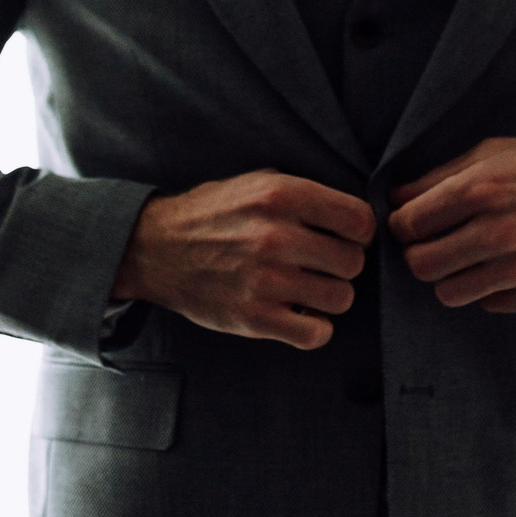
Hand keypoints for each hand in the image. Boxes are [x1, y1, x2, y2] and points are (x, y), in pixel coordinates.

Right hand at [112, 170, 375, 348]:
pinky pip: (316, 334)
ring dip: (331, 297)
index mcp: (282, 196)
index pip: (359, 220)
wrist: (155, 248)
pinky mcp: (253, 318)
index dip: (360, 232)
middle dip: (344, 265)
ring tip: (310, 289)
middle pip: (353, 262)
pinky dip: (315, 328)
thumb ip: (306, 193)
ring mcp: (265, 281)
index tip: (347, 238)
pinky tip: (300, 315)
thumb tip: (357, 215)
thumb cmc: (214, 212)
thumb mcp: (258, 182)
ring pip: (341, 298)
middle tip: (324, 265)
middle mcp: (276, 237)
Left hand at [390, 135, 515, 314]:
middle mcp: (498, 232)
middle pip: (421, 266)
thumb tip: (393, 199)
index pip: (407, 225)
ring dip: (449, 276)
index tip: (409, 224)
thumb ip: (437, 177)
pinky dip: (486, 288)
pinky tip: (500, 264)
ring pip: (448, 293)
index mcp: (480, 190)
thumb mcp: (490, 153)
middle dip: (418, 255)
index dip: (401, 225)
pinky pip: (486, 304)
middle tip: (431, 244)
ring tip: (466, 256)